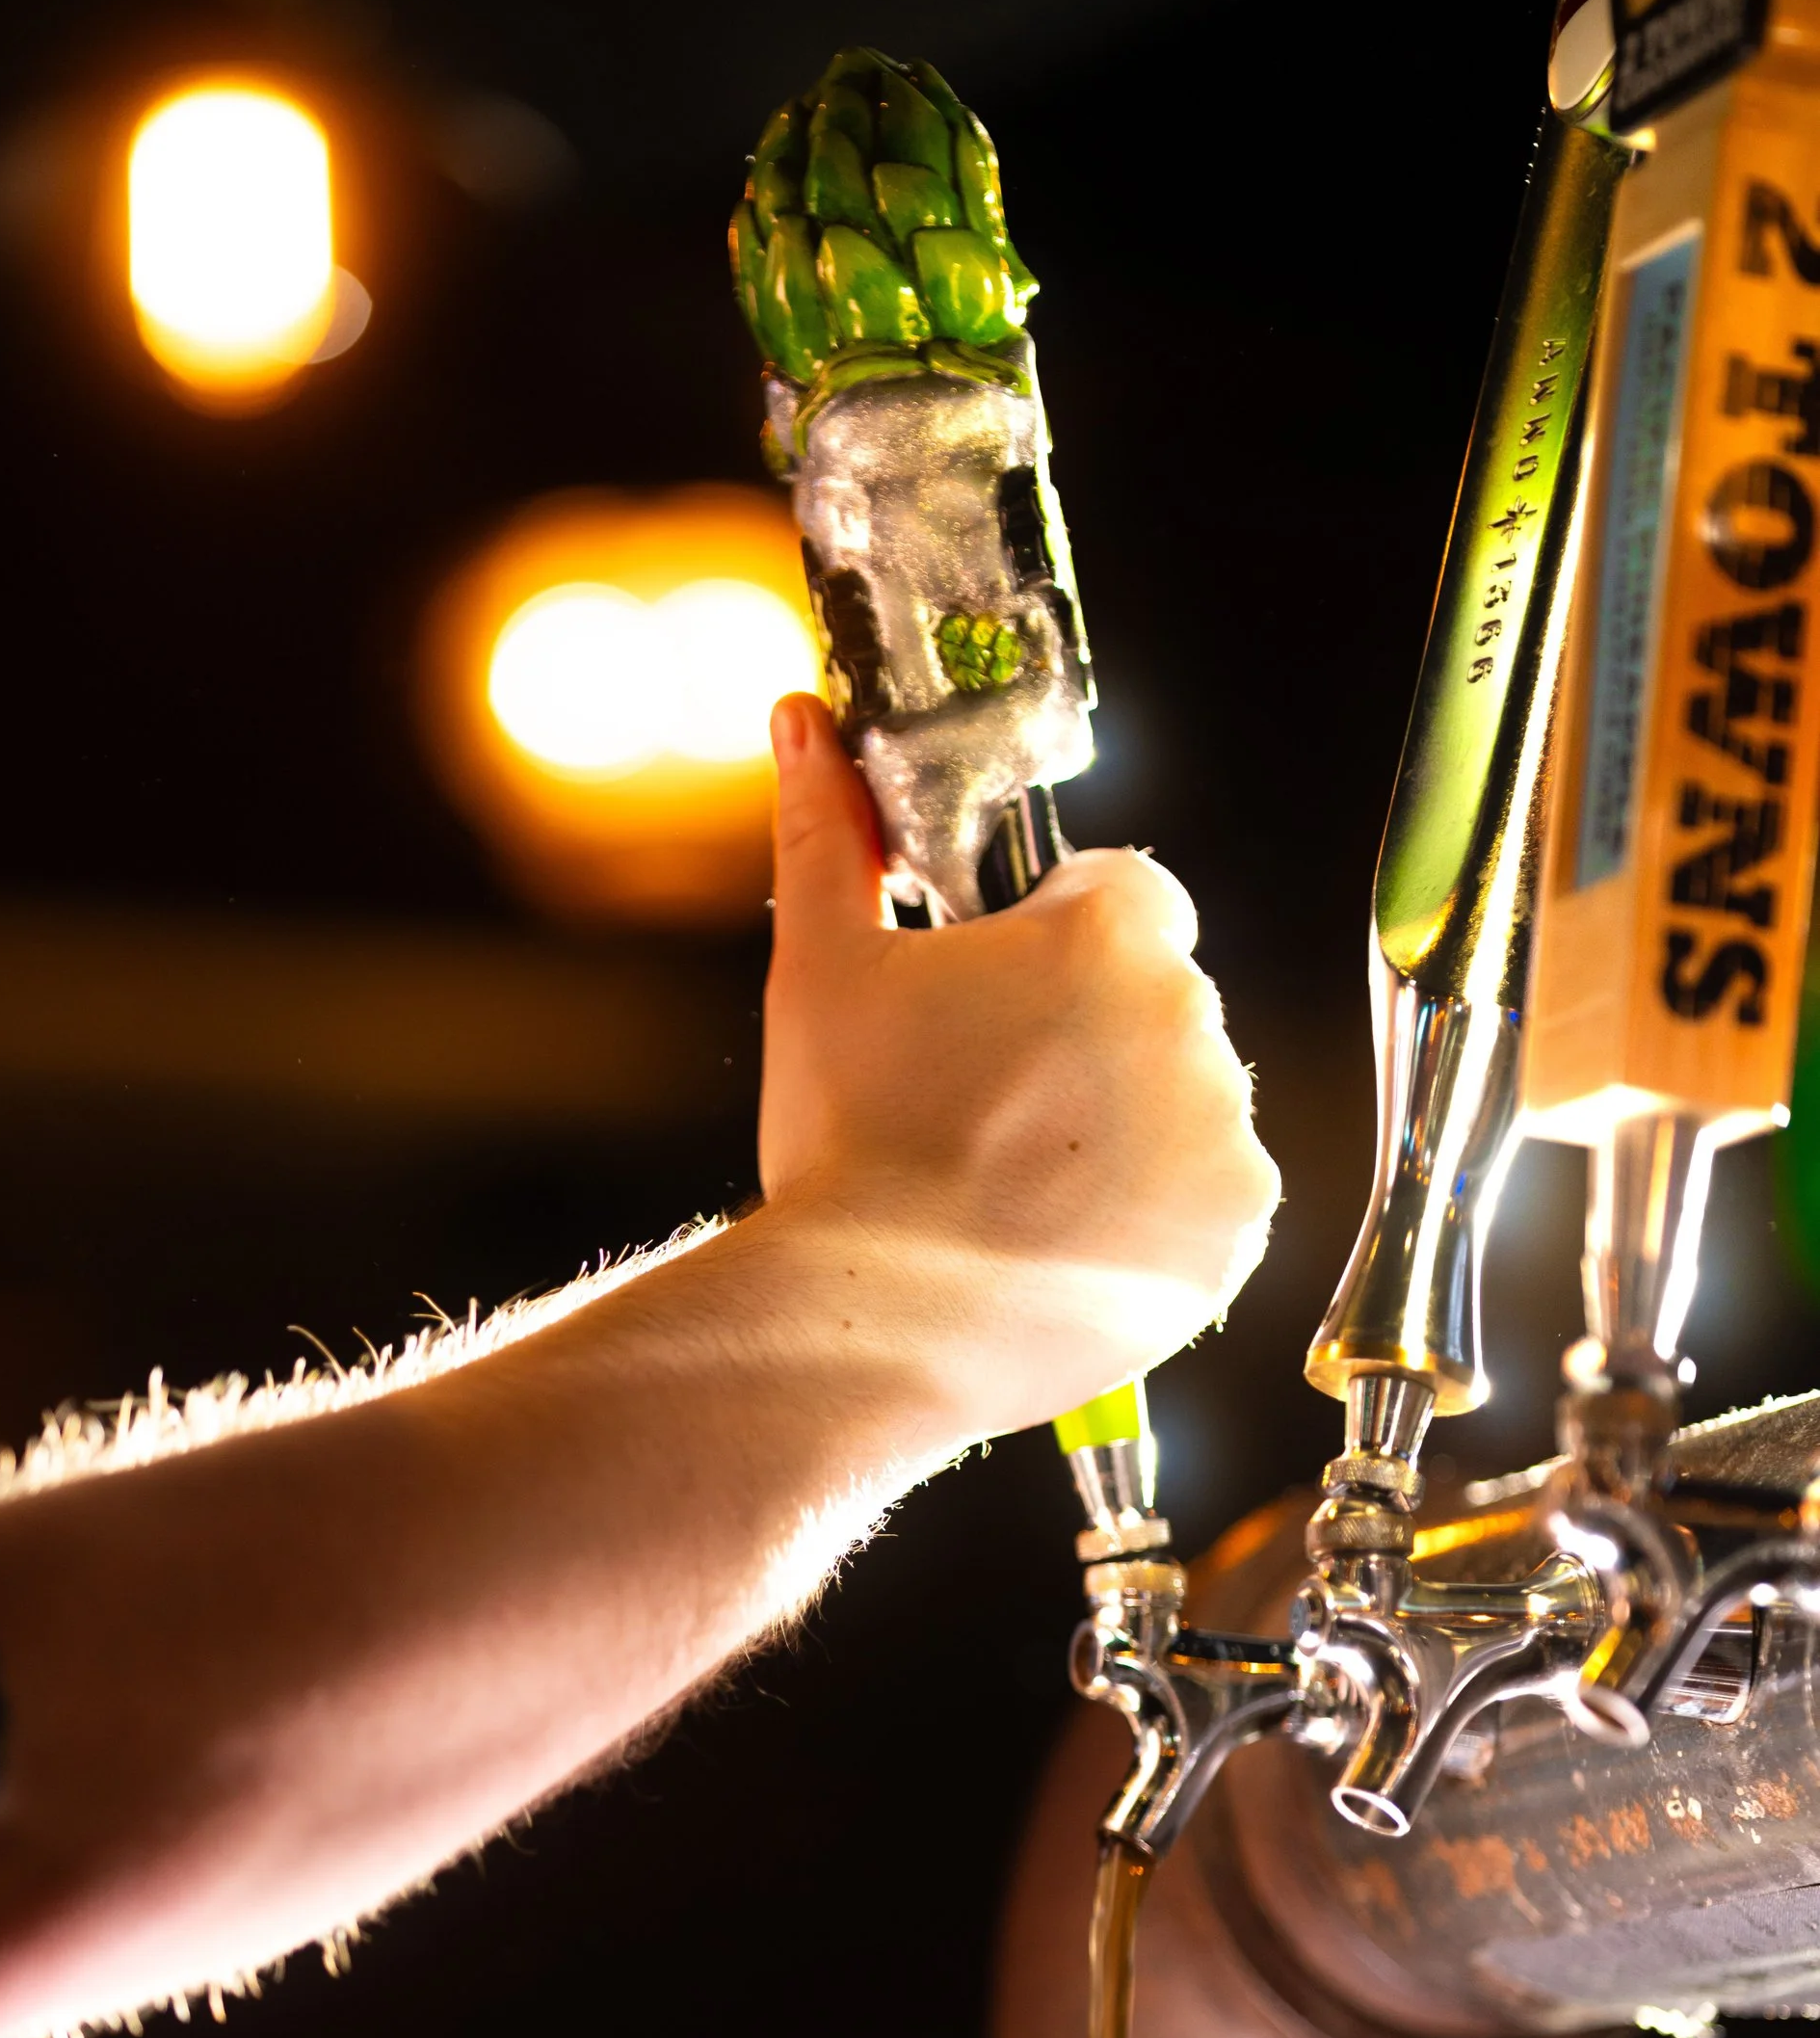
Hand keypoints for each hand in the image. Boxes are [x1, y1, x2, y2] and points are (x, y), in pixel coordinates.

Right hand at [755, 698, 1278, 1443]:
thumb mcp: (821, 967)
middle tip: (990, 1106)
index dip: (1060, 941)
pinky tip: (1064, 1240)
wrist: (876, 1319)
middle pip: (1159, 1000)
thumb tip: (802, 718)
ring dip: (1129, 1127)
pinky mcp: (1235, 1231)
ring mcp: (1224, 1130)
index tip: (1004, 1001)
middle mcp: (1190, 1017)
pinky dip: (1155, 1219)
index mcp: (1106, 931)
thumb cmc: (847, 1142)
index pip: (1125, 892)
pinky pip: (1211, 1203)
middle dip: (1093, 1038)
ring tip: (1019, 1186)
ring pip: (1189, 1102)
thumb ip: (831, 833)